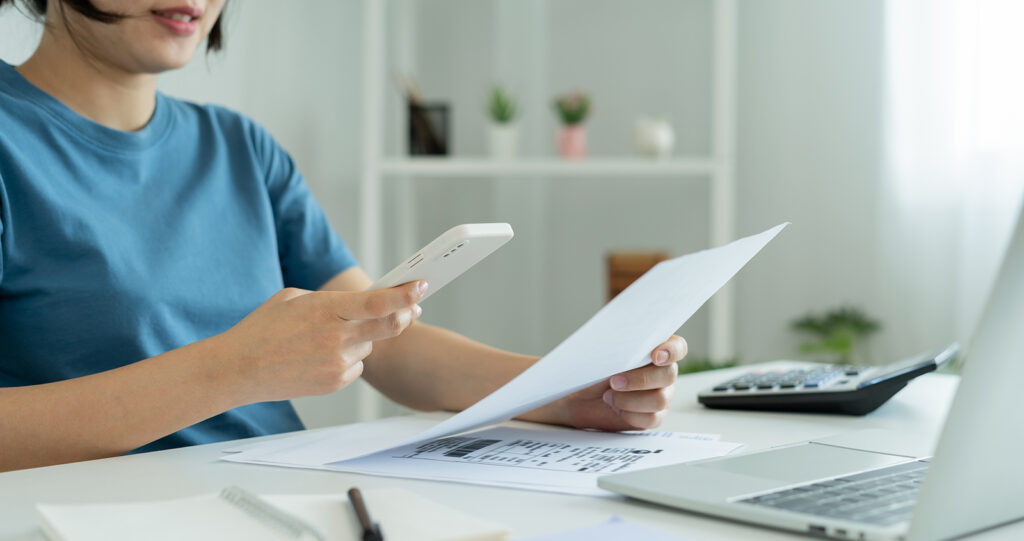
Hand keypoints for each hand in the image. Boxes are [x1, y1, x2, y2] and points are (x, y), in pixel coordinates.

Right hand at [213, 281, 426, 403]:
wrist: (240, 369)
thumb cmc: (265, 326)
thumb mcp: (296, 298)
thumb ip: (334, 300)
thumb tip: (366, 304)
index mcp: (327, 310)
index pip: (380, 302)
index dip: (405, 294)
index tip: (421, 285)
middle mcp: (338, 338)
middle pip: (390, 326)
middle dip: (407, 314)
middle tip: (414, 307)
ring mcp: (337, 364)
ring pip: (369, 345)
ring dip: (362, 337)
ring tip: (326, 336)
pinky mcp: (335, 383)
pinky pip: (355, 365)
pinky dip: (347, 357)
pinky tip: (320, 354)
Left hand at [558, 335, 686, 430]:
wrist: (577, 397)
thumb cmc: (591, 370)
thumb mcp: (600, 353)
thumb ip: (618, 345)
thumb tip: (623, 340)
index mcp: (655, 349)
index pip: (678, 347)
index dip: (671, 351)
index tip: (655, 357)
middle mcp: (662, 372)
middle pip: (669, 375)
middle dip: (640, 379)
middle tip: (614, 381)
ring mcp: (661, 394)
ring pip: (660, 399)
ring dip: (630, 399)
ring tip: (608, 396)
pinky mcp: (652, 416)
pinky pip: (651, 418)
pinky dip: (630, 414)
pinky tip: (615, 408)